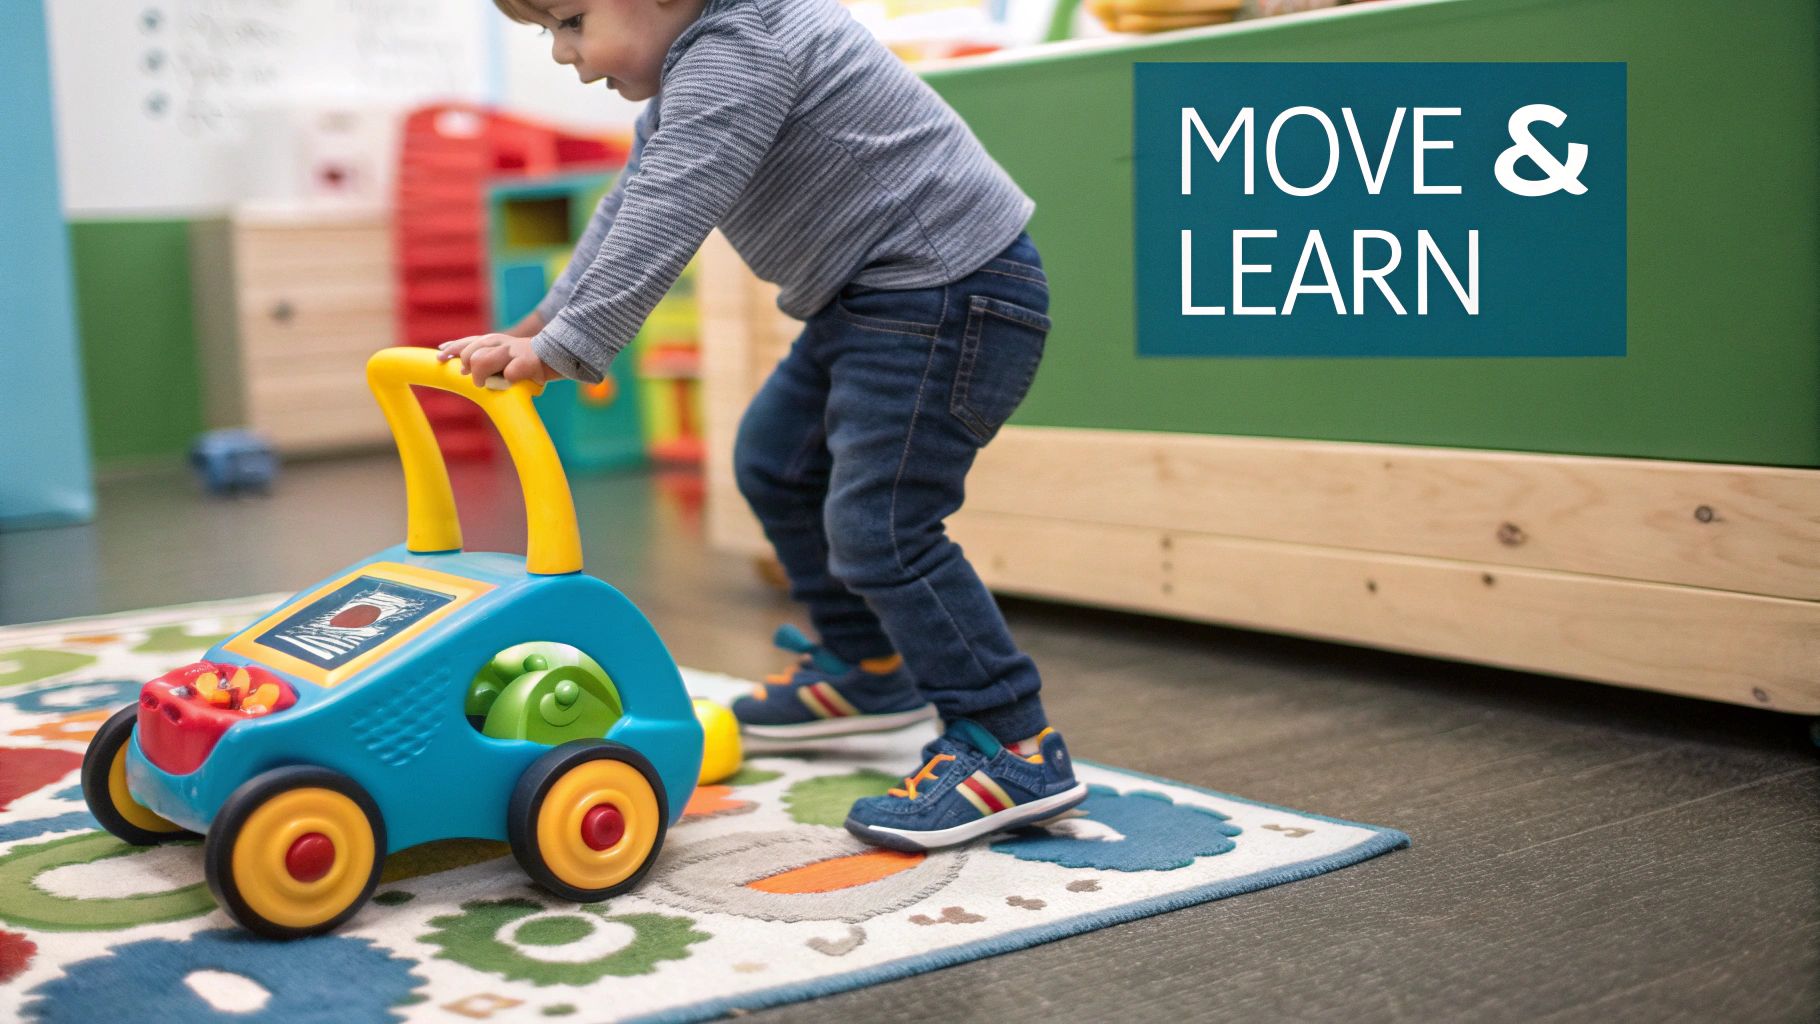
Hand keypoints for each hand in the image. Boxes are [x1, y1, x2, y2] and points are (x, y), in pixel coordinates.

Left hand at [436, 334, 557, 388]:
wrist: (563, 354)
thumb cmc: (531, 362)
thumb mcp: (506, 356)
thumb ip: (486, 356)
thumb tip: (460, 368)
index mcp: (495, 340)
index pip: (467, 343)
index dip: (452, 349)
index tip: (440, 356)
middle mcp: (501, 343)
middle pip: (470, 355)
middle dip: (469, 369)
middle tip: (479, 380)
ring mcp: (514, 352)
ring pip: (481, 362)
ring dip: (482, 377)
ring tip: (491, 384)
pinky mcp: (528, 363)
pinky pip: (509, 374)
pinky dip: (509, 380)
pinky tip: (514, 381)